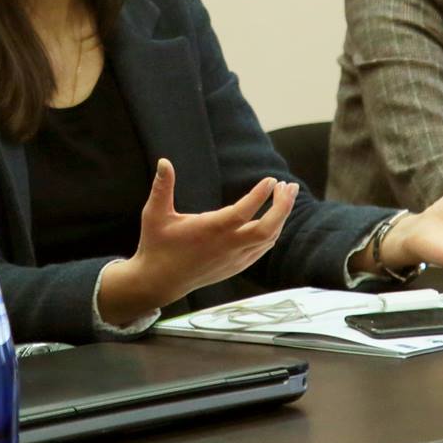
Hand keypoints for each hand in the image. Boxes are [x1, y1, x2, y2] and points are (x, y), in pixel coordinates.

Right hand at [96, 159, 298, 325]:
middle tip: (288, 186)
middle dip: (283, 207)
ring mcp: (234, 259)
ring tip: (285, 194)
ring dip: (281, 216)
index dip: (259, 196)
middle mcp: (226, 246)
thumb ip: (162, 187)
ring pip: (269, 238)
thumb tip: (164, 161)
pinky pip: (262, 248)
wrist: (160, 281)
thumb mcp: (154, 213)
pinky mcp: (236, 266)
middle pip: (267, 229)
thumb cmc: (156, 244)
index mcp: (209, 231)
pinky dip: (273, 231)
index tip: (272, 180)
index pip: (242, 213)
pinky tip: (275, 217)